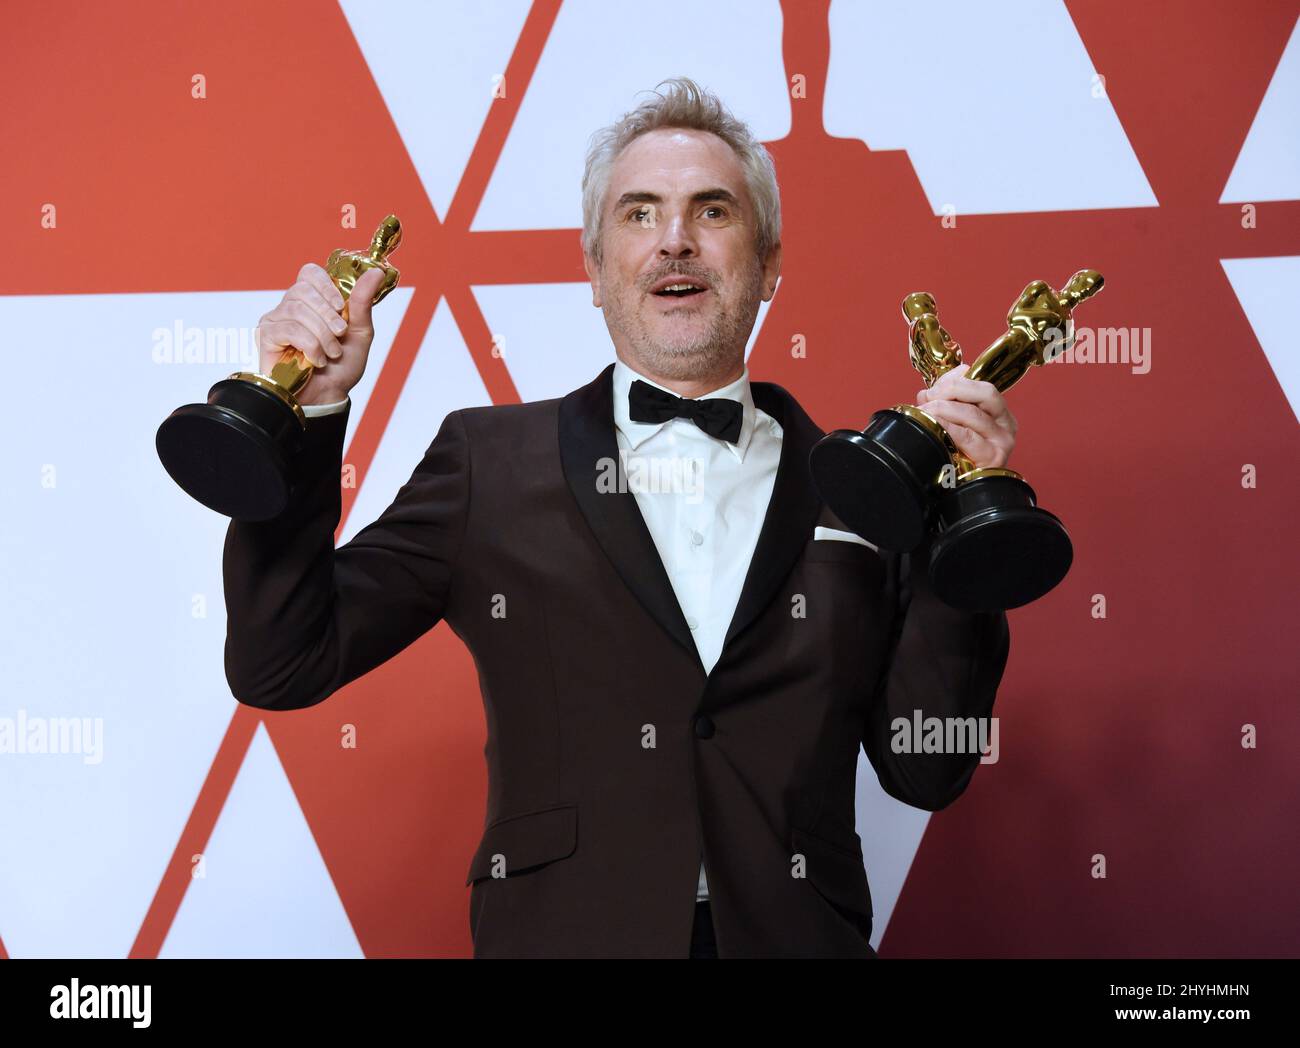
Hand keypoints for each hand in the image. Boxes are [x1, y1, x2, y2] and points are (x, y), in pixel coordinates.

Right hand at [255, 264, 386, 404]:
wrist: (329, 395)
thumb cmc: (342, 366)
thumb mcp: (360, 332)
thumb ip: (363, 302)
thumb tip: (376, 272)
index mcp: (313, 301)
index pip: (310, 273)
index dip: (326, 286)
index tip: (341, 306)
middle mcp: (291, 306)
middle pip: (303, 289)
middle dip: (328, 315)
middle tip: (340, 335)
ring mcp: (276, 320)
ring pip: (297, 309)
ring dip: (322, 335)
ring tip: (331, 353)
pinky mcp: (266, 336)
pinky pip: (289, 329)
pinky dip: (310, 346)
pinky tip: (316, 360)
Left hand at [915, 363, 1016, 467]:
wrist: (960, 488)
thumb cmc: (958, 453)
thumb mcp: (955, 420)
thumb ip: (950, 398)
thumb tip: (946, 379)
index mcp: (998, 411)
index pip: (981, 384)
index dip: (954, 381)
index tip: (931, 389)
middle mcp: (1006, 423)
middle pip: (985, 392)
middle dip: (951, 390)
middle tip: (928, 399)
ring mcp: (1002, 440)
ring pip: (973, 413)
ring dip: (942, 409)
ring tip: (924, 413)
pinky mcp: (993, 457)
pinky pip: (967, 436)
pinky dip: (947, 427)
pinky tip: (934, 426)